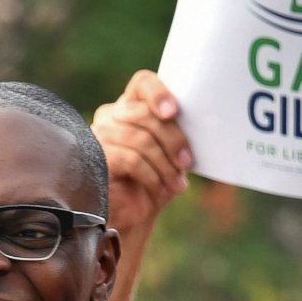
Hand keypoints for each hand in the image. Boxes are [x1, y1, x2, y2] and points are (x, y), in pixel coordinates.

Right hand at [90, 71, 192, 242]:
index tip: (173, 112)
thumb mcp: (169, 154)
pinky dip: (152, 177)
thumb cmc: (153, 182)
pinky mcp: (96, 159)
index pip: (143, 83)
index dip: (159, 93)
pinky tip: (161, 190)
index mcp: (131, 106)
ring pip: (141, 140)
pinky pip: (132, 160)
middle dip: (172, 140)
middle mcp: (111, 115)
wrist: (130, 217)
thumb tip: (205, 122)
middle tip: (187, 163)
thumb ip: (176, 133)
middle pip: (145, 114)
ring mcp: (99, 136)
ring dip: (165, 165)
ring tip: (177, 183)